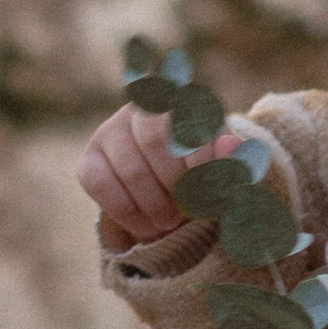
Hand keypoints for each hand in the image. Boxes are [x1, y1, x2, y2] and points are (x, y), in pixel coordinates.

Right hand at [75, 102, 240, 249]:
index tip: (212, 193)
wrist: (173, 195)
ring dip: (155, 205)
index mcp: (182, 103)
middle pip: (155, 139)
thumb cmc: (206, 179)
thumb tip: (232, 146)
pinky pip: (99, 182)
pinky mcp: (91, 157)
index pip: (188, 119)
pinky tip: (146, 225)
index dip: (201, 161)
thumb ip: (236, 162)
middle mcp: (144, 109)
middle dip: (176, 185)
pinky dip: (126, 212)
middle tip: (188, 210)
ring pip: (130, 167)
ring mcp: (112, 130)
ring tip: (170, 221)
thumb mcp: (227, 172)